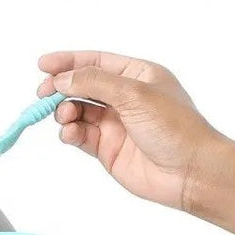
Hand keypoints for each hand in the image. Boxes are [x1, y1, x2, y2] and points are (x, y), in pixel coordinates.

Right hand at [38, 50, 225, 212]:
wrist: (192, 173)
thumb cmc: (175, 128)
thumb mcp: (134, 94)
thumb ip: (94, 82)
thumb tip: (62, 78)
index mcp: (137, 75)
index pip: (96, 62)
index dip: (68, 62)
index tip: (43, 65)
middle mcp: (125, 97)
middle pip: (83, 86)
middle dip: (61, 88)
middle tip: (43, 93)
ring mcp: (116, 123)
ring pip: (78, 111)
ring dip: (65, 111)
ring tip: (65, 116)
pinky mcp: (109, 148)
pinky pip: (80, 135)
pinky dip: (70, 132)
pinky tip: (70, 133)